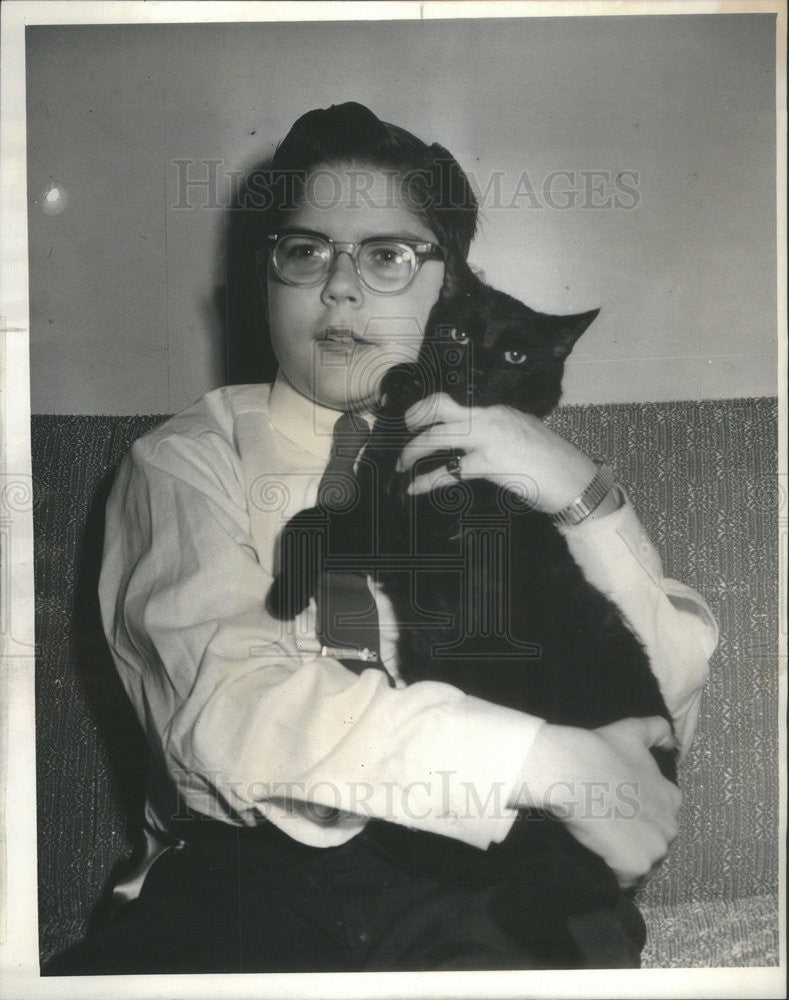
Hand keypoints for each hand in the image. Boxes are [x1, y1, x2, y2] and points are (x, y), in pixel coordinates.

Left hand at [398, 393, 597, 513]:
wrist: (573, 479)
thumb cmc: (549, 460)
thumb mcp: (519, 432)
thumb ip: (493, 429)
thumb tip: (465, 437)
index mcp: (496, 409)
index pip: (452, 400)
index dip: (425, 407)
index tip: (411, 419)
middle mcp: (490, 417)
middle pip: (439, 410)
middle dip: (413, 425)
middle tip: (401, 442)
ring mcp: (489, 438)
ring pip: (438, 438)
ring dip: (413, 452)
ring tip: (402, 465)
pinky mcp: (490, 464)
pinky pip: (449, 472)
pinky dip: (426, 481)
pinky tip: (415, 488)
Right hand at [510, 717, 680, 887]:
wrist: (573, 771)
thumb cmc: (600, 750)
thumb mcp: (633, 731)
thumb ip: (657, 730)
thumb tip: (673, 740)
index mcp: (672, 797)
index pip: (661, 814)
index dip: (639, 813)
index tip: (618, 808)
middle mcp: (670, 825)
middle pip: (655, 841)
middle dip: (636, 838)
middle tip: (606, 827)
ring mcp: (655, 849)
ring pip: (642, 862)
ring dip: (625, 857)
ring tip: (600, 844)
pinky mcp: (635, 867)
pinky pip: (625, 880)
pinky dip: (612, 874)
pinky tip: (596, 858)